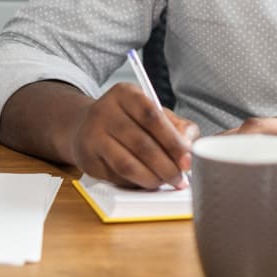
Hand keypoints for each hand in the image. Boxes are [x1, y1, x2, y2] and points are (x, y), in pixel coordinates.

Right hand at [73, 82, 198, 189]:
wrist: (86, 127)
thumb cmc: (128, 120)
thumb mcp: (154, 113)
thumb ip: (178, 126)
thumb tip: (189, 146)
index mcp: (125, 93)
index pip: (152, 116)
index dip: (172, 140)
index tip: (187, 158)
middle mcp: (105, 111)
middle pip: (141, 143)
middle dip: (165, 166)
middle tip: (179, 178)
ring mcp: (92, 135)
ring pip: (127, 164)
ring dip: (151, 178)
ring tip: (165, 182)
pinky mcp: (87, 159)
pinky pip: (116, 176)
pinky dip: (135, 183)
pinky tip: (146, 182)